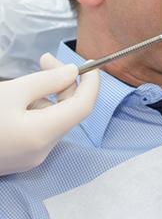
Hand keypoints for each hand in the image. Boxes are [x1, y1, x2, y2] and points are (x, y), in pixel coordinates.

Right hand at [0, 53, 99, 175]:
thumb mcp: (12, 91)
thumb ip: (47, 80)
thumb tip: (73, 72)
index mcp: (43, 134)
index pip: (84, 106)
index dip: (92, 82)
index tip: (90, 63)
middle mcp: (42, 151)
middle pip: (70, 111)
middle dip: (64, 83)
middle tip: (46, 59)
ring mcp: (31, 158)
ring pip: (54, 119)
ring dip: (48, 95)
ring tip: (26, 81)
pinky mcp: (20, 159)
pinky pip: (40, 129)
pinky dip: (37, 110)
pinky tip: (18, 99)